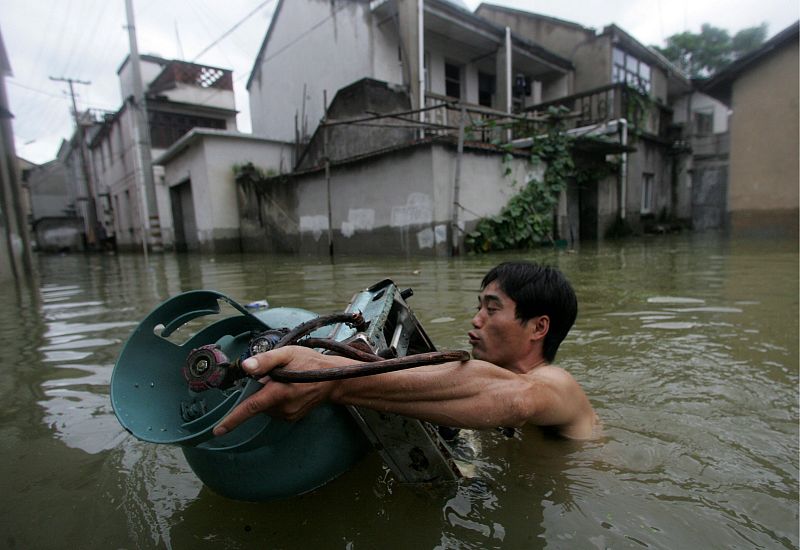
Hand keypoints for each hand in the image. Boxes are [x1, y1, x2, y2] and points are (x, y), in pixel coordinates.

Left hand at [212, 346, 351, 435]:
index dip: (232, 420)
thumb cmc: (311, 363)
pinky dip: (276, 400)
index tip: (218, 431)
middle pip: (257, 402)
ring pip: (266, 406)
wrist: (334, 379)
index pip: (250, 408)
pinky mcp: (292, 418)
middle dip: (260, 390)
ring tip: (286, 381)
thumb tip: (245, 367)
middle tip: (277, 375)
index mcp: (278, 392)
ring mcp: (288, 415)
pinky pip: (275, 409)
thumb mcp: (288, 354)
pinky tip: (290, 389)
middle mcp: (282, 408)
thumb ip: (265, 360)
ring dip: (269, 395)